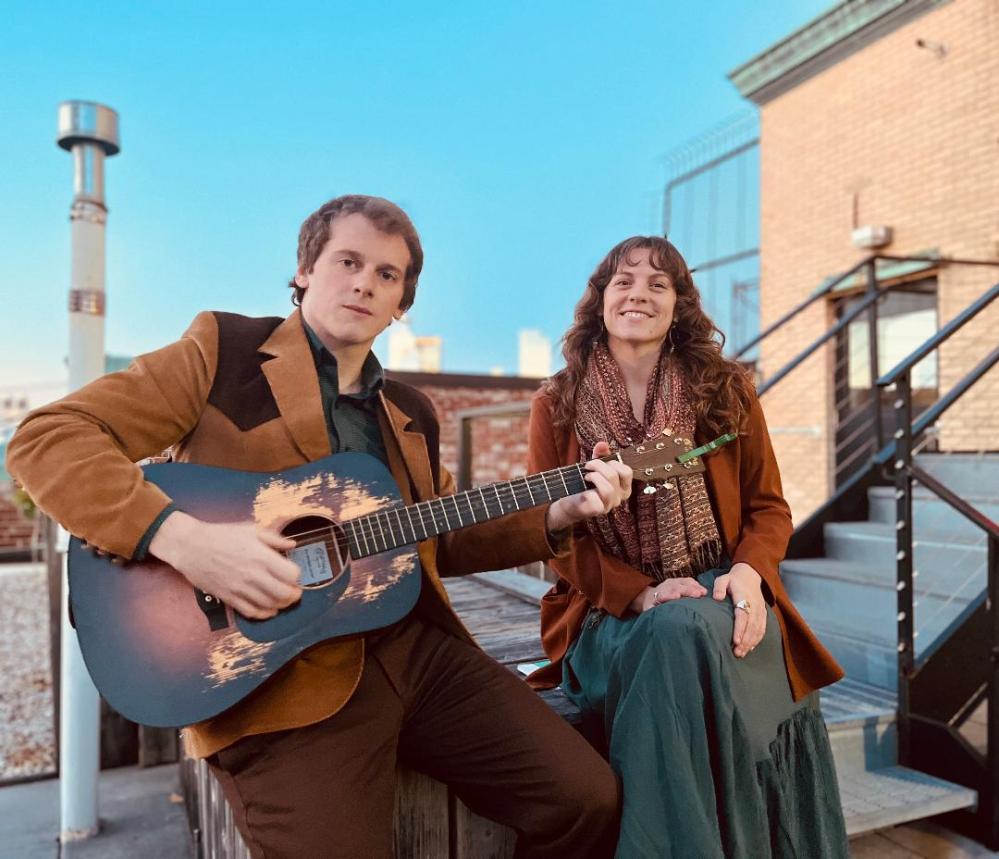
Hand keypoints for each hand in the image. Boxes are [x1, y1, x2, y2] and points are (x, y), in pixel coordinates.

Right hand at [150, 511, 302, 619]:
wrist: (190, 546)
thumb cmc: (221, 535)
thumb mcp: (250, 529)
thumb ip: (274, 538)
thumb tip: (292, 545)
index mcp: (262, 556)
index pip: (292, 574)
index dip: (297, 576)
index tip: (294, 574)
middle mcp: (253, 574)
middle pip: (284, 594)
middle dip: (293, 595)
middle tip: (295, 591)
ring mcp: (240, 588)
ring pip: (270, 606)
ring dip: (281, 605)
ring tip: (283, 600)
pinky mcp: (228, 597)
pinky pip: (251, 612)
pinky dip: (264, 614)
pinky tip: (268, 610)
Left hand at [545, 441, 632, 531]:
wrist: (570, 500)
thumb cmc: (585, 483)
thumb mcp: (595, 466)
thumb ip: (600, 455)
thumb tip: (602, 444)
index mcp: (623, 486)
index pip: (627, 471)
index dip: (613, 462)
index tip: (599, 461)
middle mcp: (619, 497)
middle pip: (614, 475)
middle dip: (599, 466)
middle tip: (588, 466)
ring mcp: (609, 505)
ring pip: (608, 488)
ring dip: (594, 477)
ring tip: (586, 476)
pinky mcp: (598, 511)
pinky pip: (596, 500)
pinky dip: (587, 492)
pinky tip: (583, 490)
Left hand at [628, 577, 706, 613]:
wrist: (651, 596)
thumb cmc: (653, 607)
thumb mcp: (650, 612)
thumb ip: (654, 614)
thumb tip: (659, 622)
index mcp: (658, 595)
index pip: (663, 594)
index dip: (670, 594)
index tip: (677, 596)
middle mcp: (665, 586)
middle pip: (676, 587)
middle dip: (687, 590)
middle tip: (698, 594)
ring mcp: (672, 582)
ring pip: (684, 582)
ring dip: (694, 586)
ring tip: (704, 592)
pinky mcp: (679, 580)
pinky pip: (688, 580)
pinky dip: (696, 584)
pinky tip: (703, 590)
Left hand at [712, 562, 765, 657]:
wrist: (750, 575)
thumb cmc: (733, 580)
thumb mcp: (723, 579)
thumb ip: (719, 587)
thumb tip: (717, 598)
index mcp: (744, 596)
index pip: (742, 615)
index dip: (740, 629)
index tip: (735, 641)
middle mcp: (754, 605)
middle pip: (751, 626)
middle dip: (745, 641)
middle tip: (737, 653)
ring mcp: (760, 610)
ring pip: (758, 629)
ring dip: (751, 643)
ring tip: (741, 654)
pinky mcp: (763, 614)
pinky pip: (762, 628)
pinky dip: (757, 639)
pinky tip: (750, 648)